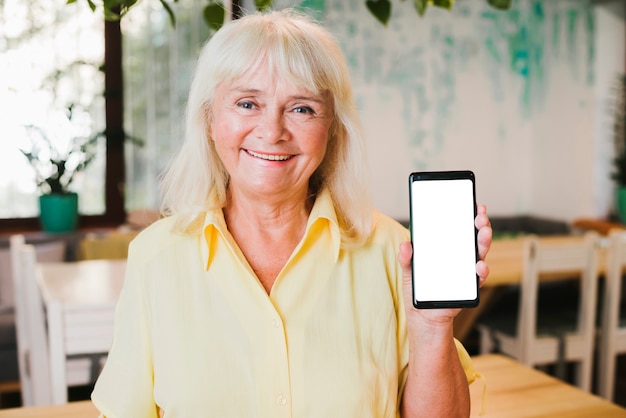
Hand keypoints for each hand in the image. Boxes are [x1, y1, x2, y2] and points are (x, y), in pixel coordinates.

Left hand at [398, 204, 491, 327]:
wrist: (423, 316)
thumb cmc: (418, 289)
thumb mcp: (409, 271)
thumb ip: (406, 258)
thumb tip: (405, 245)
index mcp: (448, 248)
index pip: (460, 228)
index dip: (469, 215)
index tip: (475, 204)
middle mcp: (461, 257)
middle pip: (474, 237)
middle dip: (481, 224)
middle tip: (480, 216)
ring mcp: (466, 271)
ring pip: (480, 253)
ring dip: (484, 242)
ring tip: (484, 233)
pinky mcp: (468, 287)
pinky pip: (478, 277)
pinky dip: (481, 270)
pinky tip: (479, 265)